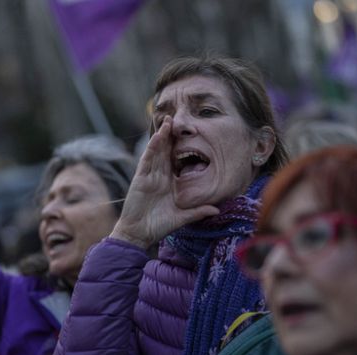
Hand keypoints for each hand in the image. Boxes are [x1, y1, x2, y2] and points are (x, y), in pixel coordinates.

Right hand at [110, 116, 218, 248]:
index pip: (177, 161)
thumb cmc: (158, 226)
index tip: (193, 135)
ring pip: (156, 151)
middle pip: (165, 151)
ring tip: (168, 120)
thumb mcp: (182, 217)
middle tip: (178, 118)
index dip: (182, 148)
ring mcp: (149, 176)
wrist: (138, 235)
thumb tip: (217, 209)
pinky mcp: (140, 178)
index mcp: (169, 182)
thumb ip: (198, 212)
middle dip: (171, 135)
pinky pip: (147, 159)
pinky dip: (152, 147)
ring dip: (161, 135)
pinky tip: (158, 136)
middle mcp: (159, 176)